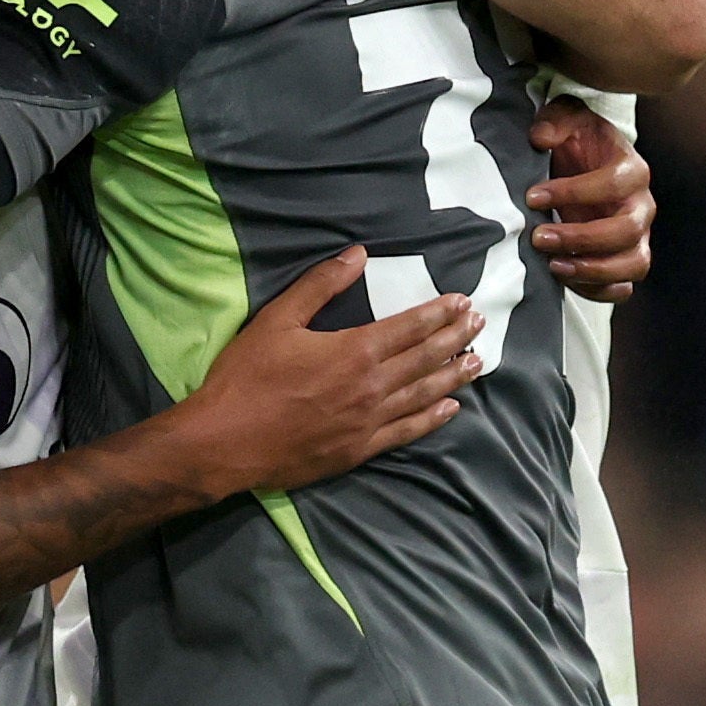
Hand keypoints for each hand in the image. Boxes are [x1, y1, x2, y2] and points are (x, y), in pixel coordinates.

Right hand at [175, 246, 481, 497]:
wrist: (226, 442)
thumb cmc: (247, 377)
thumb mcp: (276, 320)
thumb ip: (320, 286)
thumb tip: (357, 255)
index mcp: (354, 350)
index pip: (409, 328)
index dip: (438, 314)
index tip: (462, 302)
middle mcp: (372, 387)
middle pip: (425, 359)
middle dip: (455, 338)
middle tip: (479, 323)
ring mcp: (370, 422)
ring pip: (424, 395)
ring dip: (453, 376)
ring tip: (477, 361)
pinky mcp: (360, 450)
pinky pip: (408, 432)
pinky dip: (433, 418)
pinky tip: (450, 408)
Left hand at [525, 96, 653, 303]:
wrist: (585, 161)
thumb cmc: (576, 140)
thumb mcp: (565, 118)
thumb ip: (554, 121)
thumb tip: (541, 138)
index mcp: (632, 170)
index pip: (613, 184)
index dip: (573, 192)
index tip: (532, 196)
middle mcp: (641, 206)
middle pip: (625, 231)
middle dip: (579, 238)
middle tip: (538, 237)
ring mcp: (638, 237)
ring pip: (633, 264)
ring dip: (592, 270)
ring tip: (552, 266)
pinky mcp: (625, 260)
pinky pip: (623, 287)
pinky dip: (597, 290)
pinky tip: (564, 279)